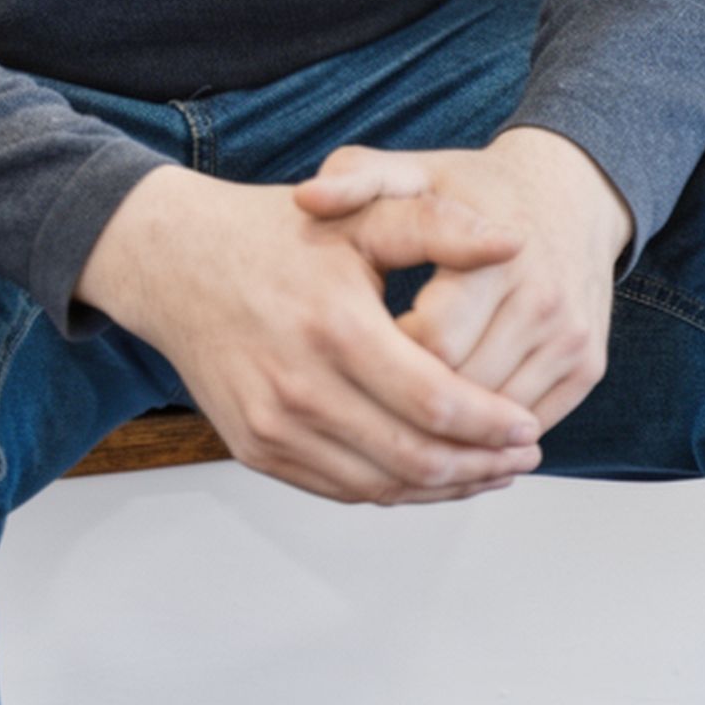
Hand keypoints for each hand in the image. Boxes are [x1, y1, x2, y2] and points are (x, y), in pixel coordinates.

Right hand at [73, 161, 546, 505]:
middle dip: (480, 466)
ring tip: (489, 471)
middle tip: (523, 455)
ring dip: (443, 488)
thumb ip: (437, 226)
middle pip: (413, 458)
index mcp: (335, 326)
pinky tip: (428, 473)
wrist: (174, 260)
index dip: (491, 424)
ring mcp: (273, 426)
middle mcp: (300, 387)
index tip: (529, 425)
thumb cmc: (274, 232)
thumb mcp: (358, 213)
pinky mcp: (256, 448)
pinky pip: (339, 489)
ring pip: (380, 487)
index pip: (435, 402)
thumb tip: (513, 243)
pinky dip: (393, 491)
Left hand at [292, 128, 632, 432]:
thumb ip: (357, 179)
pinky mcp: (588, 366)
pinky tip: (450, 425)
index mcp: (493, 258)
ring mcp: (570, 338)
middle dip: (412, 404)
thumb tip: (306, 199)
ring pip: (497, 420)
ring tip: (400, 418)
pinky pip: (532, 422)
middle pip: (463, 391)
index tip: (353, 356)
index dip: (384, 360)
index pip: (429, 345)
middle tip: (367, 399)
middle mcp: (542, 302)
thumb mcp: (415, 171)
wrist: (570, 190)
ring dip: (451, 431)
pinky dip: (491, 436)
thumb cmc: (477, 186)